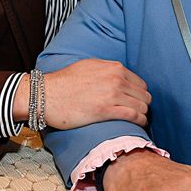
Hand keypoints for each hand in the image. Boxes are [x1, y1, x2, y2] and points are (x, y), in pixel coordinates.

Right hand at [13, 59, 150, 127]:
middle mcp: (116, 79)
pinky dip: (140, 121)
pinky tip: (139, 124)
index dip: (140, 94)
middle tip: (139, 113)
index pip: (140, 83)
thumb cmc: (65, 81)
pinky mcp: (106, 110)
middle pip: (144, 95)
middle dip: (143, 105)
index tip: (137, 102)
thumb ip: (108, 69)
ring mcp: (112, 94)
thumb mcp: (90, 66)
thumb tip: (119, 75)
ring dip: (143, 114)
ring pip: (142, 106)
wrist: (47, 94)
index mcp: (114, 68)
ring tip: (140, 120)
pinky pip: (133, 116)